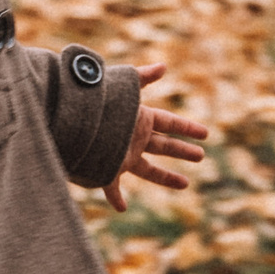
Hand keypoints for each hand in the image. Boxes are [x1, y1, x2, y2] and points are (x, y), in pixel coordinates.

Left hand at [105, 63, 208, 209]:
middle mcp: (133, 138)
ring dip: (166, 176)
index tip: (205, 134)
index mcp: (139, 119)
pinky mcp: (106, 170)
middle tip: (201, 155)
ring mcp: (121, 155)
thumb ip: (141, 77)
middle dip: (183, 150)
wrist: (69, 124)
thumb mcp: (121, 89)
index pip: (169, 123)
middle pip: (164, 145)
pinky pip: (111, 188)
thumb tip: (164, 65)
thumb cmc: (96, 106)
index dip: (187, 128)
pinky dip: (116, 198)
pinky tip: (121, 208)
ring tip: (186, 183)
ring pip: (148, 170)